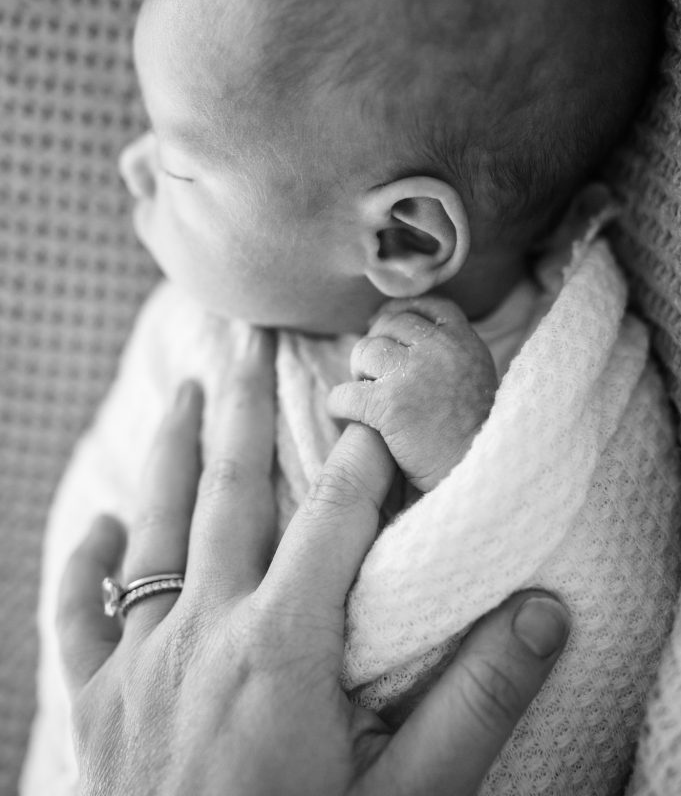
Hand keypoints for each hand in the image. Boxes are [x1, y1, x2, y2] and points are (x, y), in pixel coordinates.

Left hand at [58, 328, 568, 795]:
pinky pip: (79, 617)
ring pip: (154, 530)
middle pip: (228, 493)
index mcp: (282, 649)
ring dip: (171, 453)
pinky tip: (98, 525)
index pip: (332, 518)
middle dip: (244, 409)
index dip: (362, 456)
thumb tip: (542, 614)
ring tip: (185, 390)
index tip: (376, 408)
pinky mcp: (96, 706)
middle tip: (250, 341)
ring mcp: (139, 666)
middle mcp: (203, 635)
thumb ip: (474, 702)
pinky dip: (85, 565)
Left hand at [328, 295, 497, 491]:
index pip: (426, 307)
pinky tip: (343, 416)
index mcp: (463, 341)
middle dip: (376, 345)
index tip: (385, 326)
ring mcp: (411, 374)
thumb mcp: (475, 377)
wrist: (474, 473)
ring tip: (363, 394)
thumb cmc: (472, 435)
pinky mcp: (387, 405)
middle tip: (371, 372)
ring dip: (358, 372)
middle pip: (389, 325)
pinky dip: (338, 404)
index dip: (401, 312)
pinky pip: (345, 392)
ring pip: (364, 351)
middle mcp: (439, 349)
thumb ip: (449, 352)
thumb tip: (403, 330)